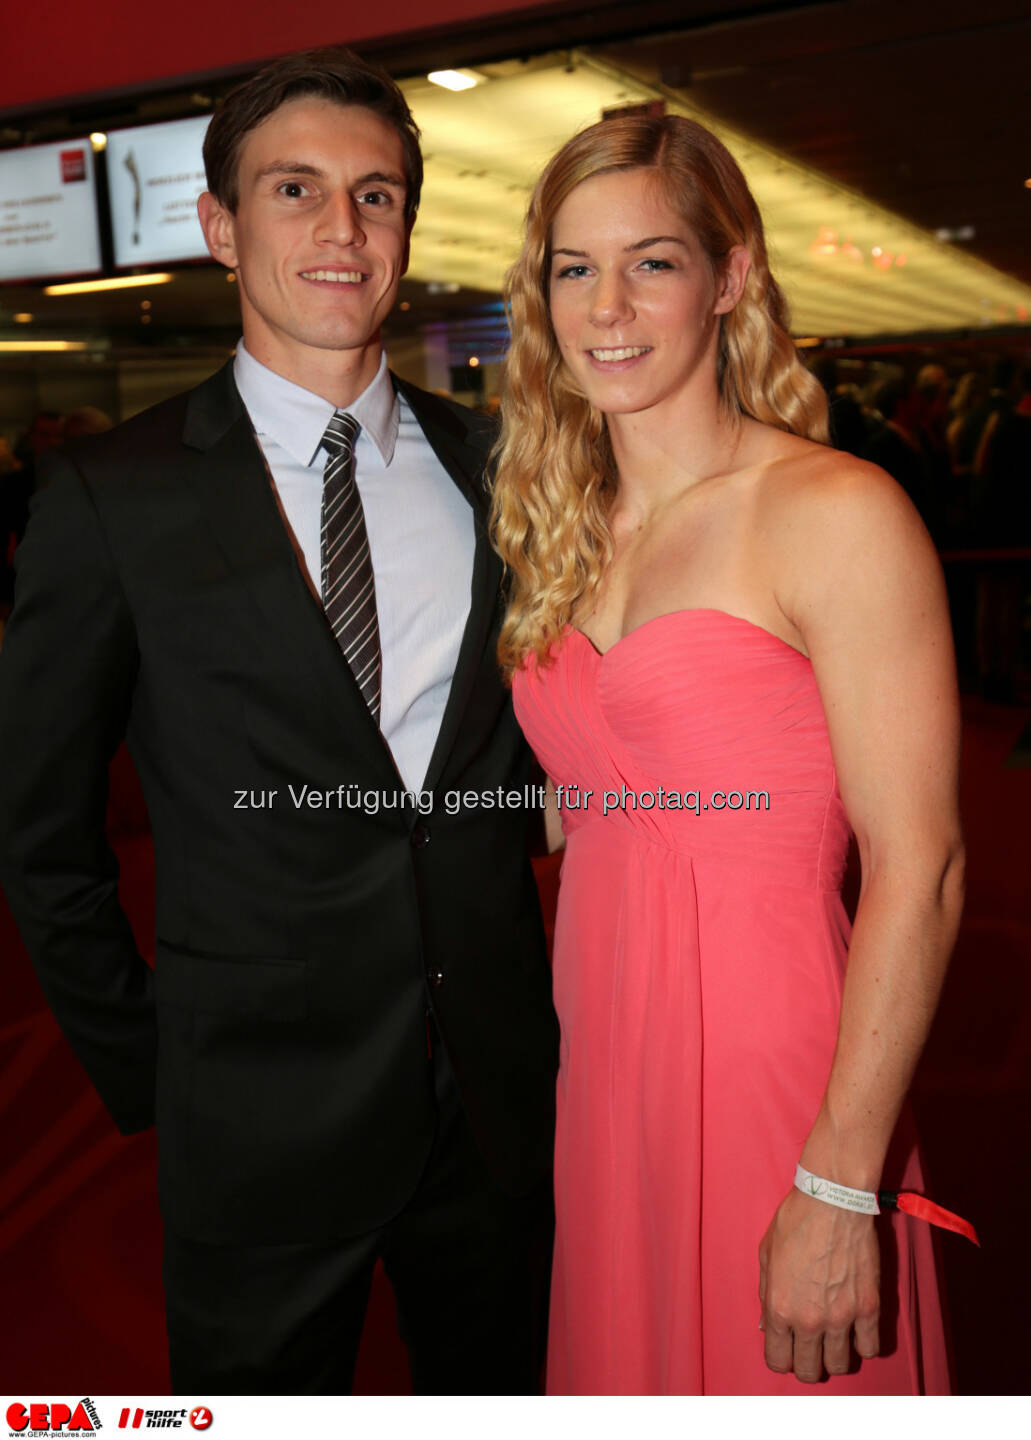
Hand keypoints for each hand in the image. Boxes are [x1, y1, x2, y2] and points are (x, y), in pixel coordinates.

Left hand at [758, 1187, 879, 1382]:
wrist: (832, 1201)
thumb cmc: (794, 1221)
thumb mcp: (766, 1255)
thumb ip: (765, 1294)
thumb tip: (765, 1325)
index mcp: (778, 1308)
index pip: (777, 1360)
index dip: (781, 1359)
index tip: (787, 1351)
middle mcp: (809, 1320)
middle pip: (809, 1370)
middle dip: (807, 1365)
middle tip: (810, 1350)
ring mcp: (841, 1317)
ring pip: (840, 1365)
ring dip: (835, 1358)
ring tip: (833, 1342)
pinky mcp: (868, 1307)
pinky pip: (870, 1347)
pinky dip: (863, 1345)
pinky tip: (856, 1331)